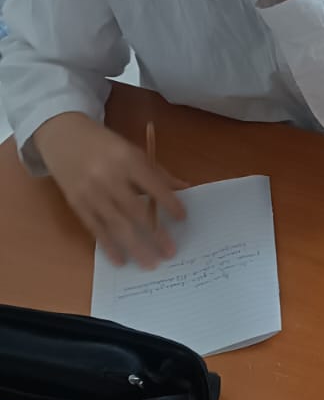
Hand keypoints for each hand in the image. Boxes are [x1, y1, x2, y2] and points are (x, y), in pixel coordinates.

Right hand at [35, 113, 186, 268]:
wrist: (63, 136)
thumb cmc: (104, 144)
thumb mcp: (133, 151)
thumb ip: (157, 172)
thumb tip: (184, 189)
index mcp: (127, 160)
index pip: (154, 186)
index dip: (170, 203)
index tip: (183, 219)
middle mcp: (108, 178)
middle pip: (136, 210)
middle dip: (155, 234)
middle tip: (170, 253)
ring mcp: (90, 193)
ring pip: (116, 224)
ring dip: (135, 246)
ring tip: (150, 263)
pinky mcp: (76, 204)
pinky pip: (95, 229)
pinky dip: (109, 246)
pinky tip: (121, 260)